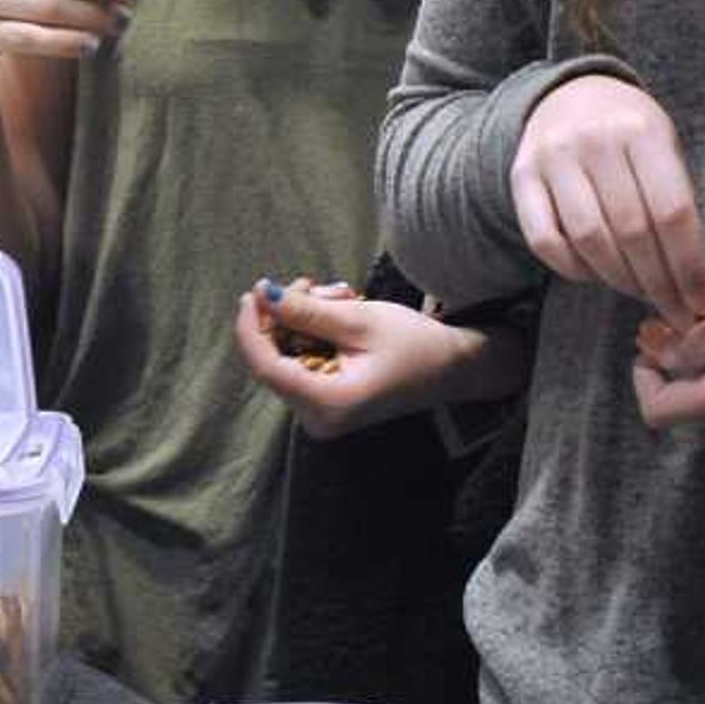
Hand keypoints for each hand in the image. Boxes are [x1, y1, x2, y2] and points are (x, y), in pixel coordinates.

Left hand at [230, 278, 508, 440]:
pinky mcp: (326, 405)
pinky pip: (302, 364)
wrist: (451, 369)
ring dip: (303, 321)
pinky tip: (336, 312)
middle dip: (287, 317)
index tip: (253, 292)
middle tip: (314, 284)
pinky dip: (312, 334)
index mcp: (329, 403)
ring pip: (287, 358)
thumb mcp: (360, 320)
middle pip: (275, 361)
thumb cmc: (415, 345)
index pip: (268, 367)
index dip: (253, 328)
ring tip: (338, 296)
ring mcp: (321, 415)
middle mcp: (318, 419)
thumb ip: (306, 311)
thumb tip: (263, 295)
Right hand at [511, 73, 704, 325]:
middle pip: (633, 232)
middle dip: (660, 284)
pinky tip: (596, 274)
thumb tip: (696, 283)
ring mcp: (553, 157)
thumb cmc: (629, 134)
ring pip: (590, 241)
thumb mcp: (664, 148)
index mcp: (642, 130)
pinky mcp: (521, 177)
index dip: (690, 267)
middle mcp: (595, 140)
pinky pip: (545, 241)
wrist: (570, 95)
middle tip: (677, 313)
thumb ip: (677, 203)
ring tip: (641, 293)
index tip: (702, 301)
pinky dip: (574, 269)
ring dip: (620, 280)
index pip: (672, 213)